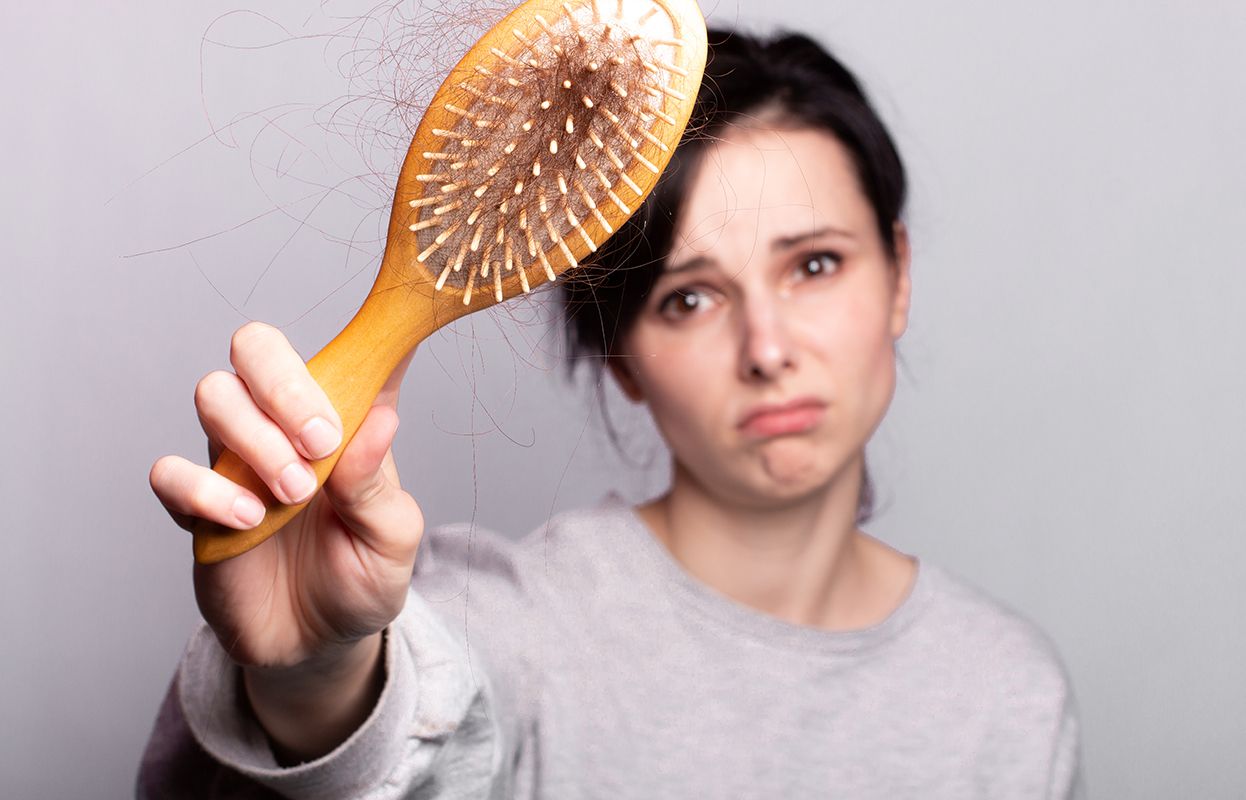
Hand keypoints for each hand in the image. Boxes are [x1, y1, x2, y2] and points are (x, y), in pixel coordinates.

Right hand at [150, 322, 422, 668]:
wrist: (318, 643)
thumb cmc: (361, 576)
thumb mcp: (392, 538)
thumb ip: (378, 483)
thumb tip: (381, 417)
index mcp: (343, 418)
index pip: (345, 353)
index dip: (361, 337)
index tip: (383, 346)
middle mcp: (285, 424)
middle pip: (256, 348)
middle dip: (285, 385)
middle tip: (319, 443)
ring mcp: (236, 458)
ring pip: (214, 395)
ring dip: (253, 438)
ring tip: (293, 493)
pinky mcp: (197, 505)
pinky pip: (171, 472)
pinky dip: (207, 491)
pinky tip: (249, 521)